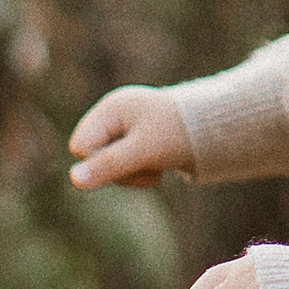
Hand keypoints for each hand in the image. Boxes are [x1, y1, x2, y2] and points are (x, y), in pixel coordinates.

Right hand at [68, 86, 197, 189]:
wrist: (215, 129)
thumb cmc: (179, 133)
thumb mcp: (144, 150)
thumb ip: (109, 164)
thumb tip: (73, 180)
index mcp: (110, 109)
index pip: (80, 146)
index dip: (100, 160)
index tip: (129, 157)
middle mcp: (112, 117)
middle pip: (92, 159)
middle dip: (120, 169)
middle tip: (148, 161)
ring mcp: (122, 130)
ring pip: (107, 170)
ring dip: (134, 174)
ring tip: (158, 161)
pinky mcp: (133, 144)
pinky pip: (123, 171)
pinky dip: (141, 174)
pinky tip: (159, 164)